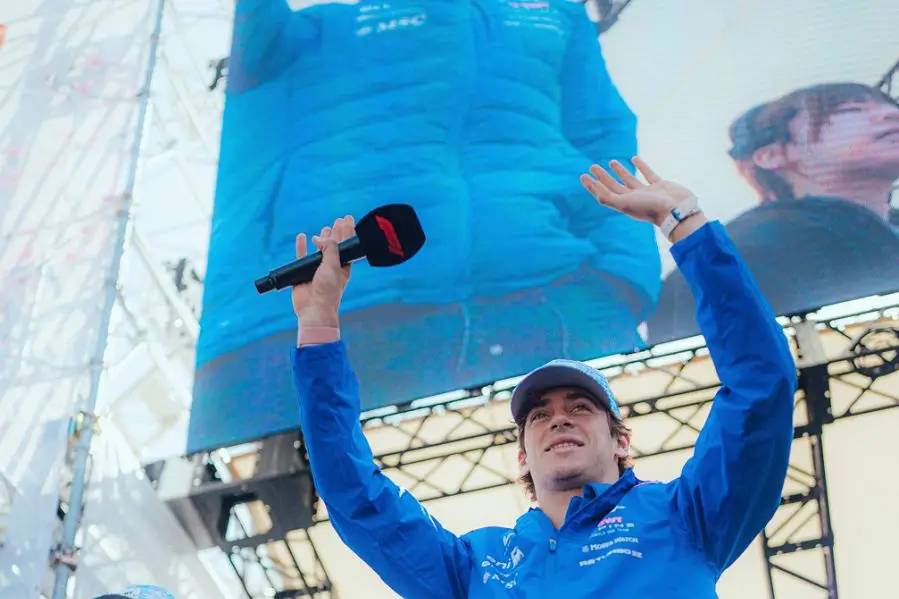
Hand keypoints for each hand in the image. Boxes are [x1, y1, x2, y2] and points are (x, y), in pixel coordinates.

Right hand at [291, 215, 354, 327]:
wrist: (314, 308)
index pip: (347, 245)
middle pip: (335, 245)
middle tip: (337, 220)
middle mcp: (332, 266)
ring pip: (320, 250)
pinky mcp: (303, 273)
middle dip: (337, 233)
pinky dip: (301, 246)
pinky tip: (302, 237)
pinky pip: (302, 256)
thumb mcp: (333, 265)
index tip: (347, 218)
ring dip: (322, 239)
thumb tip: (321, 238)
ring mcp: (317, 269)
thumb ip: (329, 248)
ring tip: (324, 229)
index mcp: (344, 266)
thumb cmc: (328, 289)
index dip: (348, 231)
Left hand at [580, 157, 696, 227]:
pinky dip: (641, 166)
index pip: (603, 194)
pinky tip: (634, 158)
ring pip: (629, 180)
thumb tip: (594, 187)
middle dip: (602, 177)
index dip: (593, 186)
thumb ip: (608, 197)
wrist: (677, 210)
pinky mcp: (659, 185)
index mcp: (623, 205)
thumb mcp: (625, 203)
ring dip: (619, 171)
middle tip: (592, 166)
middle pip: (613, 186)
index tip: (583, 176)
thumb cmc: (650, 208)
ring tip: (611, 162)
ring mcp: (646, 192)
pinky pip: (647, 174)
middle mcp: (633, 199)